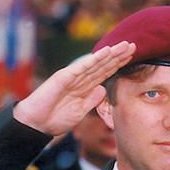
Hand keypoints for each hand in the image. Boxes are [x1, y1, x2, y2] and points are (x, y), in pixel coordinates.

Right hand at [13, 42, 134, 135]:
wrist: (36, 124)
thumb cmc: (55, 119)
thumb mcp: (81, 111)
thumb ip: (92, 100)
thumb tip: (103, 89)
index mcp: (85, 87)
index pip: (105, 72)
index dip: (118, 64)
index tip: (133, 57)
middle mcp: (80, 78)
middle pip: (103, 64)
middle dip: (118, 55)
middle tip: (134, 45)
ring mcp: (72, 76)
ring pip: (96, 62)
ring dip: (111, 53)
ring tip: (125, 45)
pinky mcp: (64, 77)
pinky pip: (82, 67)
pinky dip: (94, 59)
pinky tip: (106, 52)